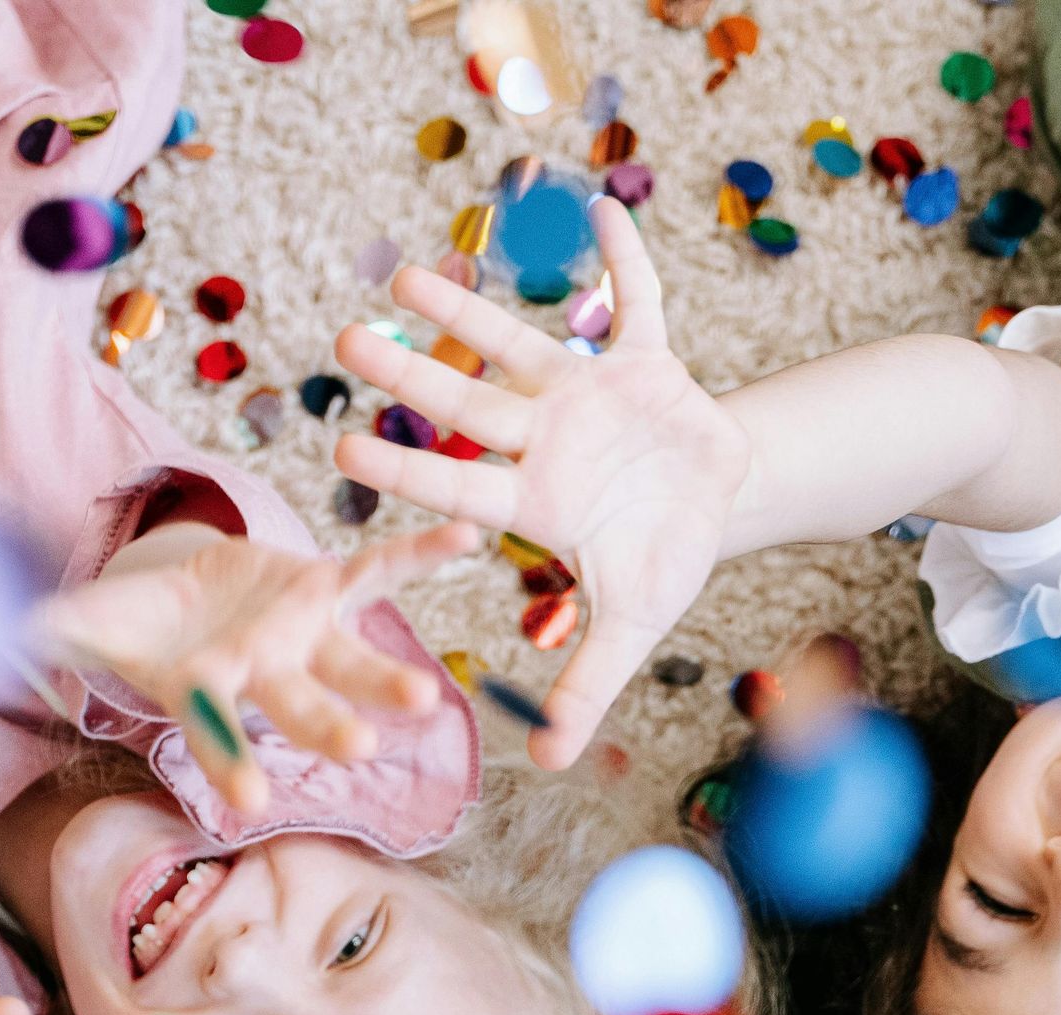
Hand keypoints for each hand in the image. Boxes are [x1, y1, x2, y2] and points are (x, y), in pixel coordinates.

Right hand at [38, 519, 478, 811]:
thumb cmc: (132, 624)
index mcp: (207, 693)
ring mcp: (301, 638)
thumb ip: (46, 632)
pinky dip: (418, 558)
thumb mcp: (84, 623)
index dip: (231, 762)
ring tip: (430, 696)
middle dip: (326, 728)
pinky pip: (376, 573)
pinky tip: (468, 539)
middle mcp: (264, 676)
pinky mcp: (323, 589)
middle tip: (363, 751)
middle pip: (298, 709)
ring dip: (387, 679)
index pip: (218, 737)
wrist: (186, 599)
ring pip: (352, 661)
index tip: (252, 796)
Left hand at [333, 198, 751, 768]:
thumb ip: (586, 689)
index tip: (342, 450)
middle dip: (409, 373)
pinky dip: (627, 260)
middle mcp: (546, 440)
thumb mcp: (631, 629)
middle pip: (465, 404)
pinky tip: (602, 207)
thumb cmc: (663, 560)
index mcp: (536, 500)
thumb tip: (546, 762)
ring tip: (406, 272)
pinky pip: (638, 301)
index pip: (458, 483)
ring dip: (467, 307)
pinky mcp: (647, 361)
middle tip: (343, 342)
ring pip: (517, 343)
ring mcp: (590, 395)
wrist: (719, 506)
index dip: (406, 468)